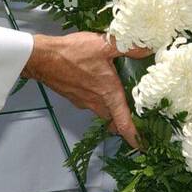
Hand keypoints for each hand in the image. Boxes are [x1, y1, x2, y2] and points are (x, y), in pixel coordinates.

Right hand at [23, 33, 146, 146]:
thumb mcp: (104, 45)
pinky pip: (88, 102)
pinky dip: (95, 98)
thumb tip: (149, 47)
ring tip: (115, 97)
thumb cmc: (73, 53)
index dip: (134, 136)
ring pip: (100, 110)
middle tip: (132, 116)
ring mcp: (82, 100)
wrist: (42, 58)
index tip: (141, 146)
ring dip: (108, 108)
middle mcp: (96, 101)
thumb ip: (128, 46)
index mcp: (109, 93)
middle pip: (112, 118)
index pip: (123, 122)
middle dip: (121, 120)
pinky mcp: (72, 95)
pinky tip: (95, 83)